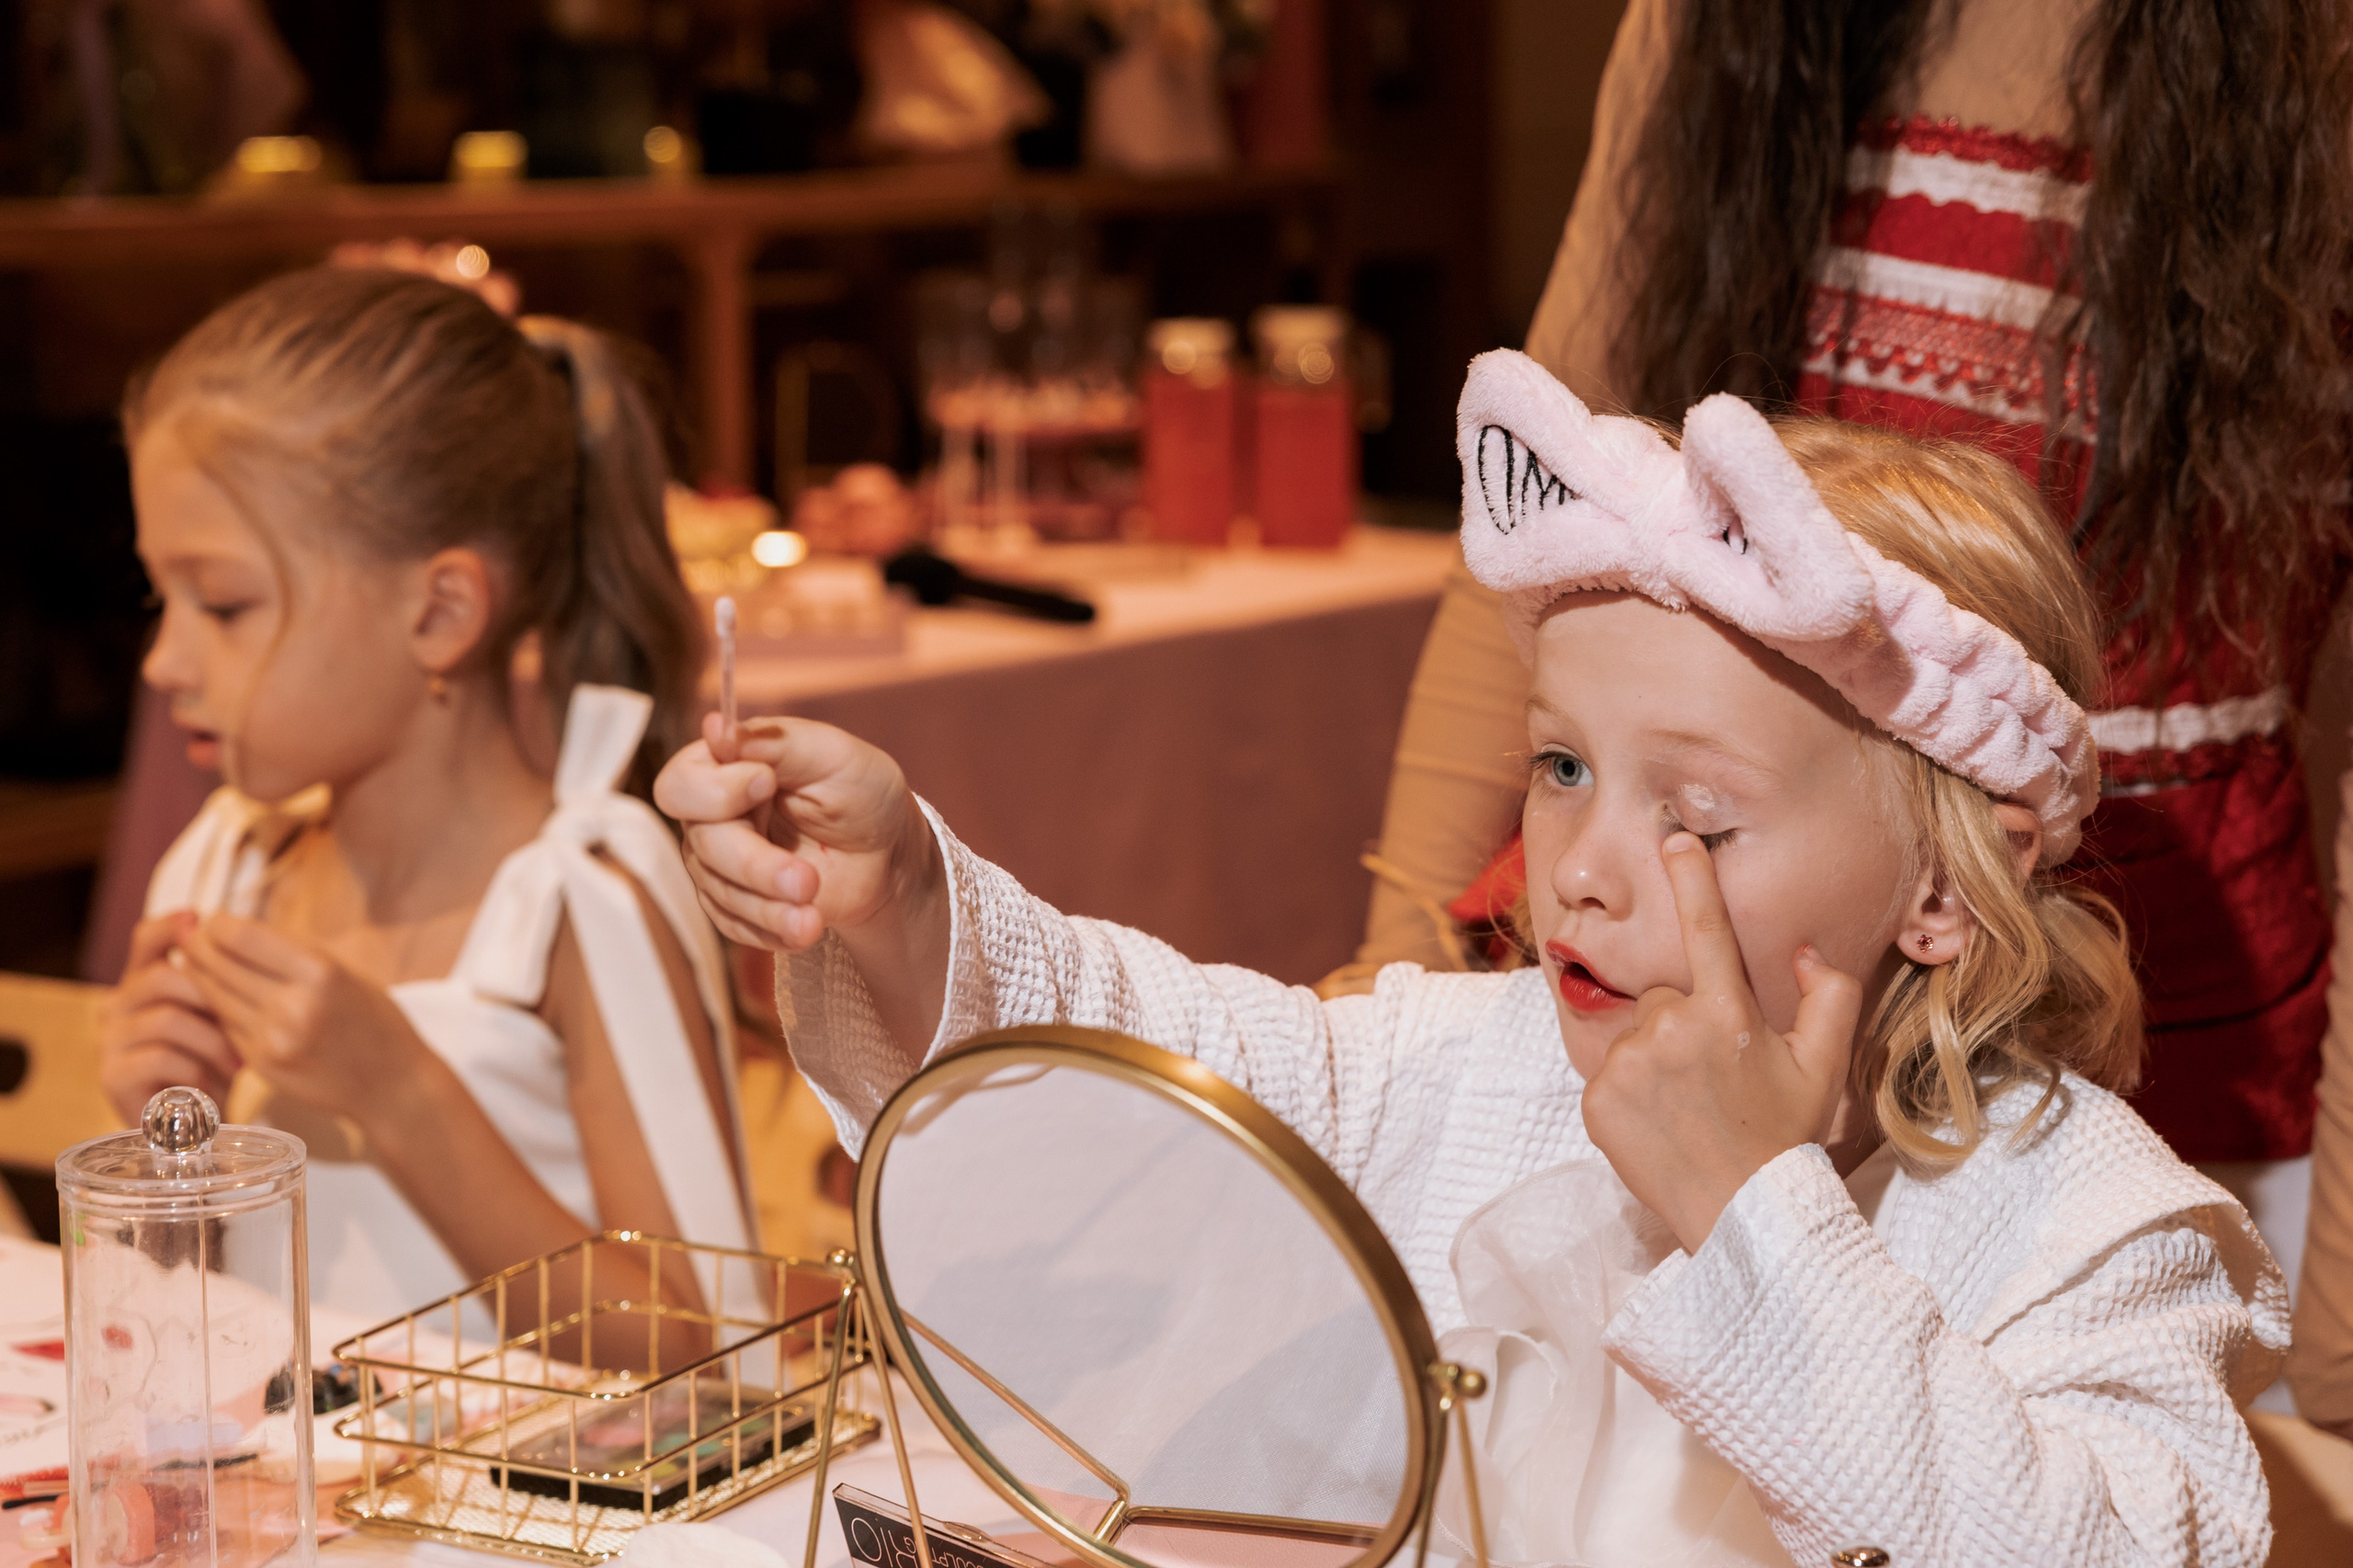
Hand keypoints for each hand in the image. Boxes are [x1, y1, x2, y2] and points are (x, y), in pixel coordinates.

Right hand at [98, 912, 241, 1122]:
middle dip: (210, 997)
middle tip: (245, 1023)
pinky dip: (196, 1070)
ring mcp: (110, 1042)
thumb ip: (219, 981)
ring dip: (212, 1041)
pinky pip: (159, 1058)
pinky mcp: (112, 1076)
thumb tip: (240, 939)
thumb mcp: (223, 1015)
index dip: (170, 926)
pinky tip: (213, 1086)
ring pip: (165, 1019)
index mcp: (143, 983)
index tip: (199, 918)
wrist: (200, 1124)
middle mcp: (118, 1006)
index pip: (145, 940)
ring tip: (237, 1063)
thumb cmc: (216, 1062)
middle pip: (159, 978)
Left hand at [174, 913, 430, 1120]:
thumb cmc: (373, 1018)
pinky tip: (217, 996)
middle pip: (218, 964)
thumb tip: (235, 928)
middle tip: (191, 937)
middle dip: (199, 947)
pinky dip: (217, 1008)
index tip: (212, 919)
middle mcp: (293, 1006)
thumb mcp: (344, 971)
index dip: (217, 924)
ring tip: (196, 962)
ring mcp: (274, 1039)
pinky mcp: (262, 1064)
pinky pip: (226, 1026)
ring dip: (199, 976)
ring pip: (213, 997)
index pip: (241, 937)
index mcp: (320, 972)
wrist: (391, 1082)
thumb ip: (292, 951)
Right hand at [654, 714, 937, 951]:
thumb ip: (778, 742)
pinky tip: (804, 928)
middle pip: (701, 844)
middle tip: (806, 879)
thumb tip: (716, 729)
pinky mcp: (736, 903)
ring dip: (768, 907)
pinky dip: (769, 931)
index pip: (682, 783)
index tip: (767, 784)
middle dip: (754, 864)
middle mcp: (712, 815)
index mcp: (727, 768)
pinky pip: (733, 925)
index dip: (715, 790)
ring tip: (812, 917)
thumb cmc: (862, 792)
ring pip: (718, 891)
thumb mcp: (834, 754)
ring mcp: (720, 862)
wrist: (889, 854)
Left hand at [1582, 832, 1863, 1252]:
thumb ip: (1830, 996)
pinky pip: (1610, 1074)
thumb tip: (1809, 951)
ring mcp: (1628, 1064)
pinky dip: (1629, 1092)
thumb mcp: (1824, 1066)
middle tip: (1713, 1077)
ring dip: (1655, 1059)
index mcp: (1727, 1014)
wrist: (1742, 1217)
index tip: (1674, 836)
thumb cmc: (1785, 1138)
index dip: (1692, 878)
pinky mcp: (1596, 1098)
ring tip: (1687, 1106)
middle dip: (1684, 1023)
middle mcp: (1671, 1030)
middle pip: (1665, 997)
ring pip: (1636, 1035)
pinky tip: (1660, 1123)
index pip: (1706, 930)